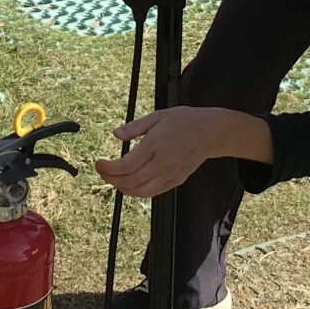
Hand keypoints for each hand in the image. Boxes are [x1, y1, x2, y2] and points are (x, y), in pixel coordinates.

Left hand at [97, 107, 263, 197]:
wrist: (211, 133)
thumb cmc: (184, 121)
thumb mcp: (158, 116)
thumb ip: (135, 127)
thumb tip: (115, 134)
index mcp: (156, 145)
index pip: (125, 165)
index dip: (108, 168)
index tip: (98, 163)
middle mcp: (162, 163)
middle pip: (129, 181)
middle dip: (110, 178)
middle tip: (101, 170)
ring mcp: (170, 174)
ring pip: (140, 191)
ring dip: (121, 188)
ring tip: (112, 178)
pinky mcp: (175, 181)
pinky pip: (152, 192)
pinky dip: (136, 191)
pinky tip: (129, 184)